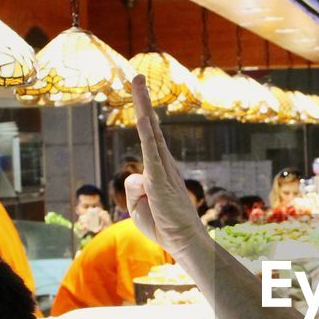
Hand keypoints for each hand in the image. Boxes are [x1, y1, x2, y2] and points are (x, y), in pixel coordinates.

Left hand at [125, 76, 206, 260]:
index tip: (141, 97)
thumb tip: (135, 175)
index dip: (145, 117)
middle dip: (143, 101)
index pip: (150, 139)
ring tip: (137, 81)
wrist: (184, 241)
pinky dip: (146, 131)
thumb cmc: (163, 226)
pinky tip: (143, 115)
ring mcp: (162, 169)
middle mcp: (164, 164)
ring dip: (143, 105)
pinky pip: (151, 150)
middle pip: (151, 126)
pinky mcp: (159, 179)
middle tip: (138, 77)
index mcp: (160, 170)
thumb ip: (133, 188)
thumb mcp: (138, 208)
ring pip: (150, 131)